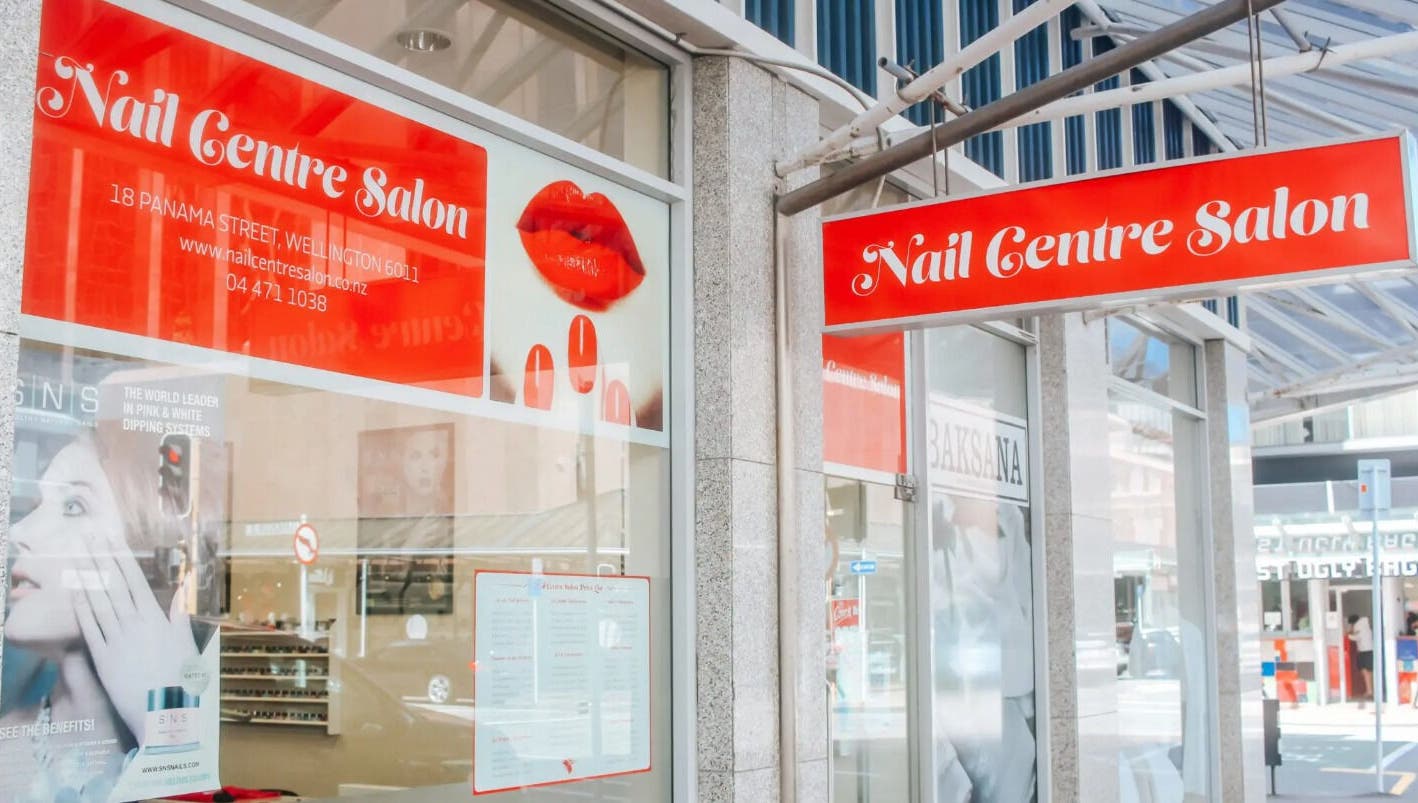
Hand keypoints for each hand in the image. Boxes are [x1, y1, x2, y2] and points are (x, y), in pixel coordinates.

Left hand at [72, 527, 198, 744]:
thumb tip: (183, 589)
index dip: (121, 559)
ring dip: (87, 578)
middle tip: (88, 539)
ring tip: (77, 558)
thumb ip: (180, 616)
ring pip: (98, 603)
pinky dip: (81, 609)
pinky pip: (89, 629)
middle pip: (113, 586)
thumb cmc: (182, 681)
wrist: (164, 714)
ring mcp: (116, 641)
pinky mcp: (102, 659)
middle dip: (100, 560)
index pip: (135, 581)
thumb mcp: (188, 645)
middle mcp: (133, 625)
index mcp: (156, 620)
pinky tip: (74, 593)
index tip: (111, 541)